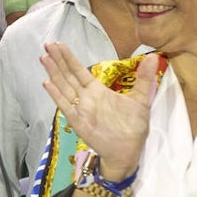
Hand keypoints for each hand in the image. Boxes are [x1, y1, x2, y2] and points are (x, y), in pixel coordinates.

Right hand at [40, 42, 158, 178]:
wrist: (128, 152)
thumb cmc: (132, 128)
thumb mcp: (141, 100)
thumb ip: (144, 78)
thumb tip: (152, 57)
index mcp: (97, 91)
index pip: (79, 71)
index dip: (69, 58)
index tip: (59, 44)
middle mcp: (85, 98)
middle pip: (68, 75)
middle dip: (58, 60)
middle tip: (47, 45)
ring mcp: (80, 109)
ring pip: (64, 87)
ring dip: (53, 73)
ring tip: (44, 58)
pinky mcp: (78, 121)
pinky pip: (65, 106)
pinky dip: (56, 95)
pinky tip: (47, 84)